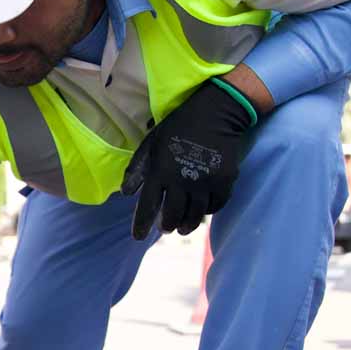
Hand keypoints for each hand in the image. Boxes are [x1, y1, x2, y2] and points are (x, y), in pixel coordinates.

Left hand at [121, 77, 255, 238]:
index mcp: (160, 170)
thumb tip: (126, 192)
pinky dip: (207, 212)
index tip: (138, 237)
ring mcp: (205, 182)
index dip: (141, 224)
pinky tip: (202, 211)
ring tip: (182, 228)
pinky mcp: (224, 181)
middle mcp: (182, 180)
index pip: (147, 206)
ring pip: (194, 215)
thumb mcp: (152, 142)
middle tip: (164, 227)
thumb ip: (138, 167)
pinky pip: (215, 206)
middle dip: (166, 225)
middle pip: (172, 215)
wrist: (217, 112)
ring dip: (186, 225)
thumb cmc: (179, 126)